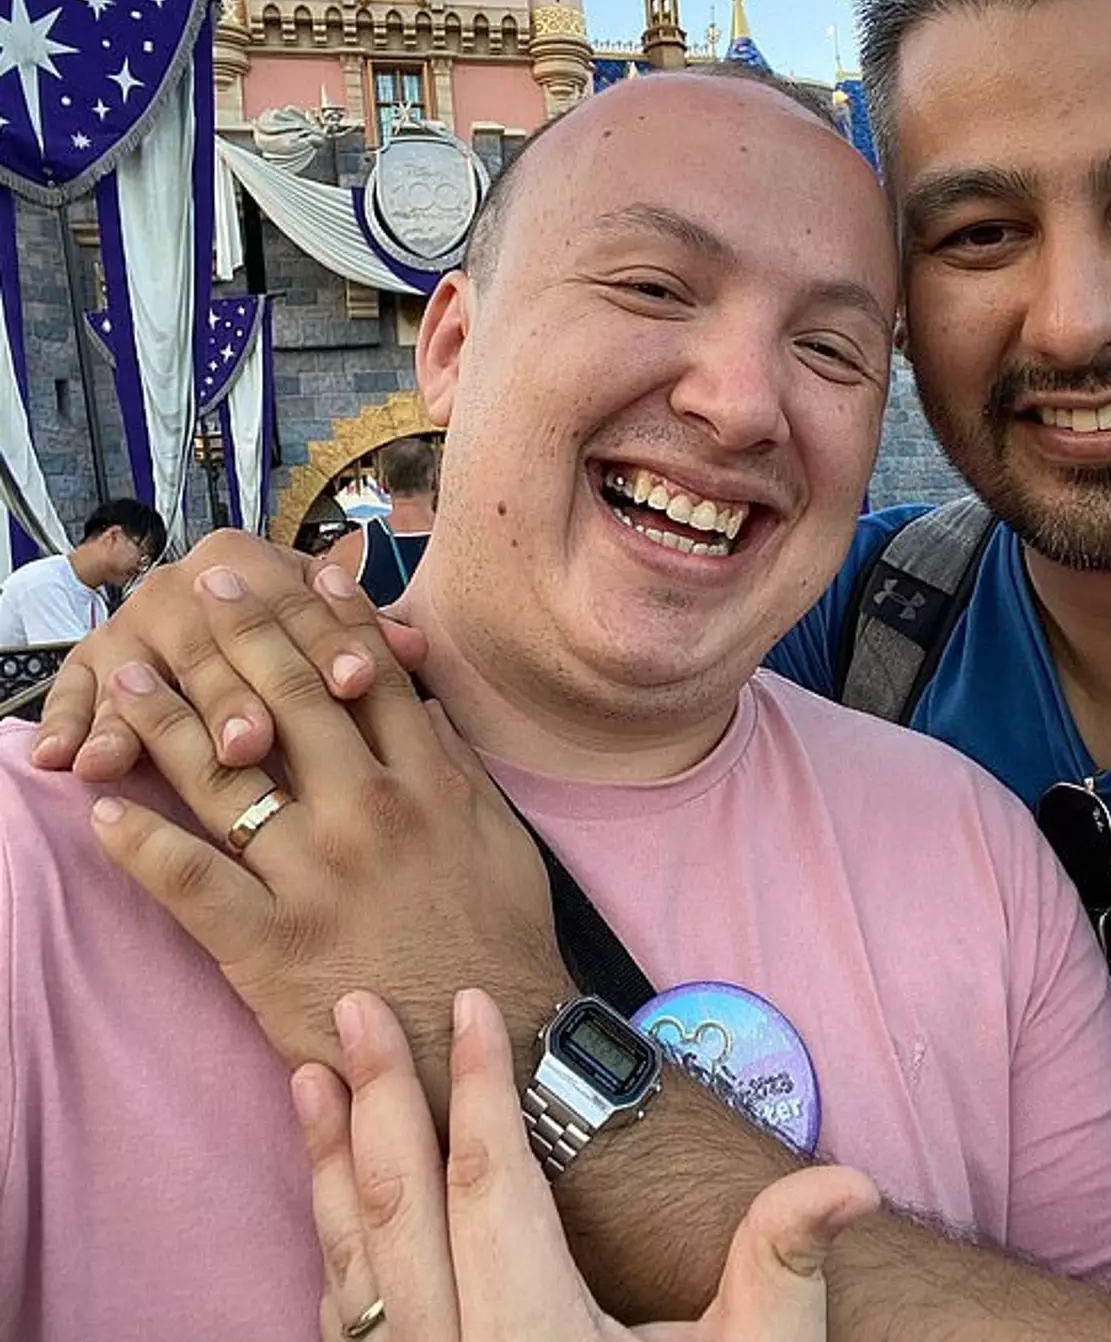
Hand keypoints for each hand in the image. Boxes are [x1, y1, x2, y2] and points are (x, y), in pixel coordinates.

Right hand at [32, 530, 427, 781]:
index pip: (297, 602)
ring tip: (205, 756)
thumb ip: (365, 641)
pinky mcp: (92, 664)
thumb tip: (418, 648)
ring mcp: (134, 621)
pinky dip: (75, 723)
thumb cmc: (287, 640)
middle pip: (221, 641)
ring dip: (173, 714)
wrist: (211, 625)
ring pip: (155, 668)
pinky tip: (79, 762)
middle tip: (260, 741)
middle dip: (242, 693)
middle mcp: (187, 579)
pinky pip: (78, 695)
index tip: (356, 682)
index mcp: (251, 559)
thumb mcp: (323, 634)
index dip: (331, 641)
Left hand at [87, 563, 565, 1113]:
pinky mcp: (268, 944)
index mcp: (428, 782)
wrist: (484, 1050)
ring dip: (167, 718)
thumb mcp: (500, 836)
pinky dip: (141, 846)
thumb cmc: (497, 942)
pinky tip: (101, 810)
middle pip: (291, 700)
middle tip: (198, 586)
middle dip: (240, 633)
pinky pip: (191, 884)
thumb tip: (413, 698)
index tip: (291, 571)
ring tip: (126, 671)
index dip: (325, 615)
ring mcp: (313, 876)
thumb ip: (454, 763)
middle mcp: (367, 812)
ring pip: (227, 776)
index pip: (367, 674)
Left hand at [294, 988, 878, 1341]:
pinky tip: (326, 1198)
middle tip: (353, 1007)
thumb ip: (786, 1268)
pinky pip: (348, 1324)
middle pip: (401, 1206)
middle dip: (379, 1097)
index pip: (493, 1181)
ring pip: (355, 1263)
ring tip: (310, 1077)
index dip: (481, 1083)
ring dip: (328, 1163)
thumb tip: (851, 1183)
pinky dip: (330, 1246)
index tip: (467, 1000)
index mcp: (537, 1341)